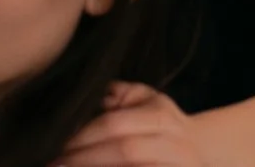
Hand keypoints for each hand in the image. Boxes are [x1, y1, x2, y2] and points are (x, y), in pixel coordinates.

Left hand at [57, 83, 202, 165]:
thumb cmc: (163, 125)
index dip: (84, 136)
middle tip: (53, 163)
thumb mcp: (146, 101)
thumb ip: (118, 95)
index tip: (56, 144)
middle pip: (125, 151)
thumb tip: (85, 96)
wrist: (200, 151)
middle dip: (85, 158)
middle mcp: (176, 145)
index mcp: (163, 118)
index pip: (116, 125)